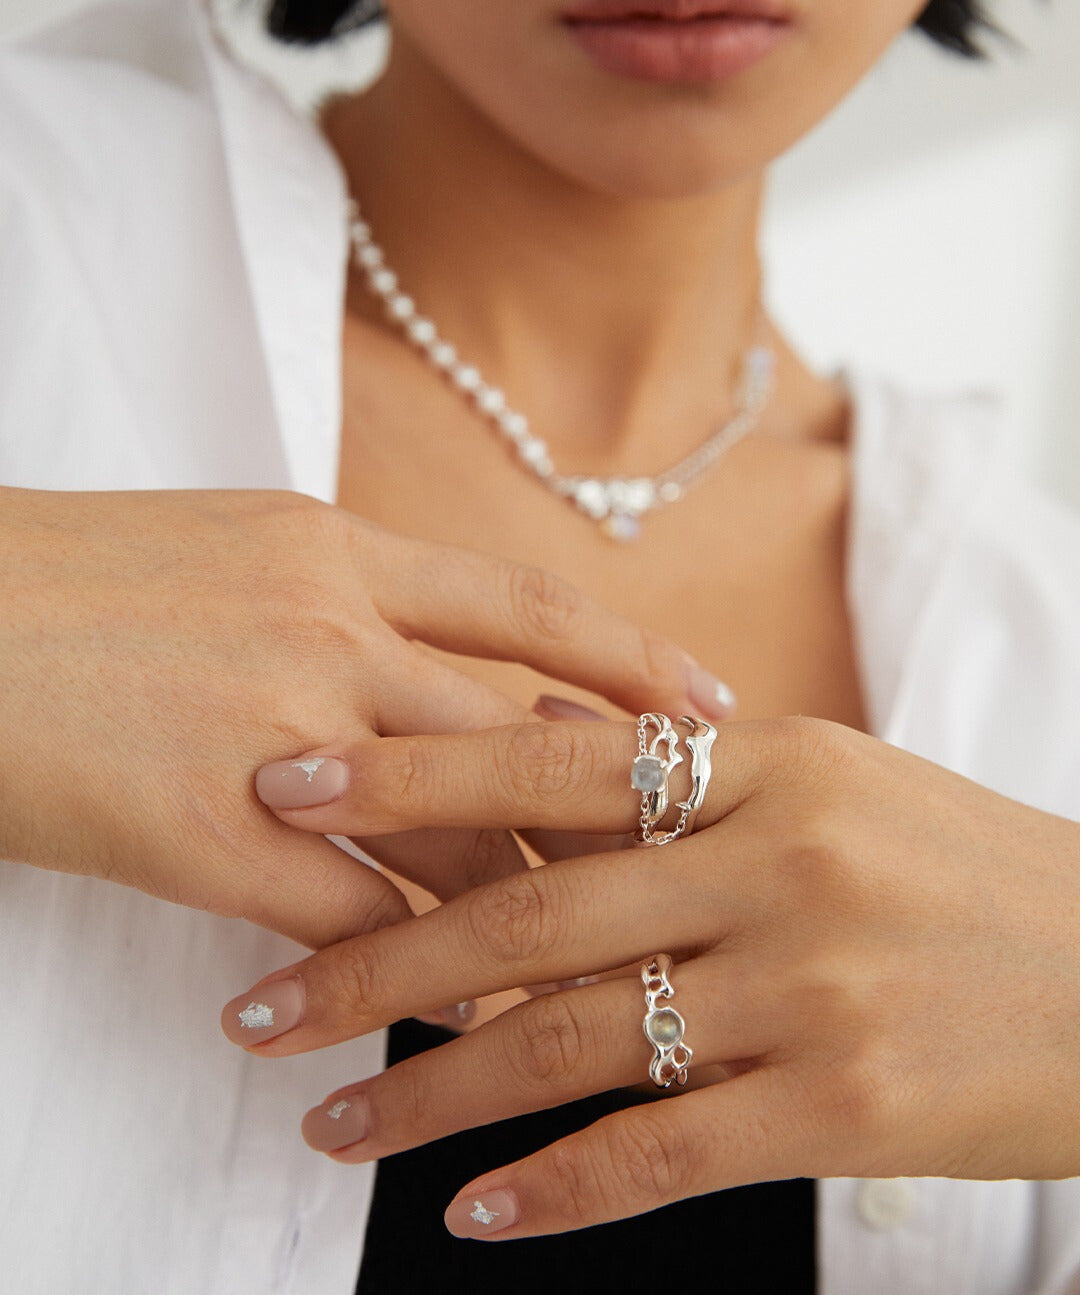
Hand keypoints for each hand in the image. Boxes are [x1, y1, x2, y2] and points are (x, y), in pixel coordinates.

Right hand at [0, 485, 726, 948]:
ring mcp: (274, 734)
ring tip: (602, 961)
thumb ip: (336, 595)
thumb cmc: (69, 582)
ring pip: (461, 833)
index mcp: (334, 548)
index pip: (526, 606)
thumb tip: (426, 658)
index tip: (714, 703)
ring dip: (537, 903)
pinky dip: (430, 975)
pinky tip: (468, 1018)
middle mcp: (325, 629)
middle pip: (518, 737)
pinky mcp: (206, 837)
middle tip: (687, 865)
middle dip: (611, 811)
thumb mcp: (225, 551)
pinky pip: (365, 923)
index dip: (632, 659)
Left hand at [220, 714, 1079, 1236]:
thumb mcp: (829, 781)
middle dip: (373, 963)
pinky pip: (664, 1154)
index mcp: (766, 762)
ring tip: (329, 1126)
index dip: (404, 775)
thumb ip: (676, 775)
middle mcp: (778, 862)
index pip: (547, 757)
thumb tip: (533, 729)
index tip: (282, 794)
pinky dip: (558, 1191)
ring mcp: (813, 987)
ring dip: (434, 1094)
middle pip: (531, 914)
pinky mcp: (847, 1108)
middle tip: (258, 1008)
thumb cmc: (954, 868)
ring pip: (576, 1045)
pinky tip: (472, 1213)